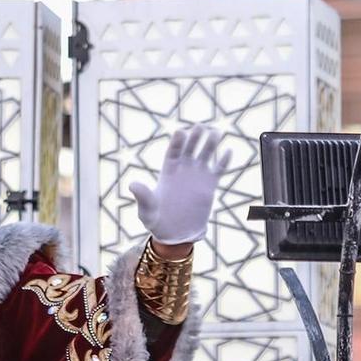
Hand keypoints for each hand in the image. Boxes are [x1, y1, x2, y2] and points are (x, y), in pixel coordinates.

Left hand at [128, 125, 231, 246]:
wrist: (175, 234)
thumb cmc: (157, 221)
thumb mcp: (147, 210)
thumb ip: (142, 196)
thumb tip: (132, 184)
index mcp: (168, 172)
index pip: (173, 152)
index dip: (177, 142)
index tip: (181, 132)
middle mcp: (183, 170)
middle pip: (190, 149)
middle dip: (195, 138)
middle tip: (200, 127)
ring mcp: (197, 176)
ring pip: (205, 155)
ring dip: (210, 144)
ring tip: (216, 133)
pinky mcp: (209, 185)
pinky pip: (218, 169)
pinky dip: (223, 161)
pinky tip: (228, 151)